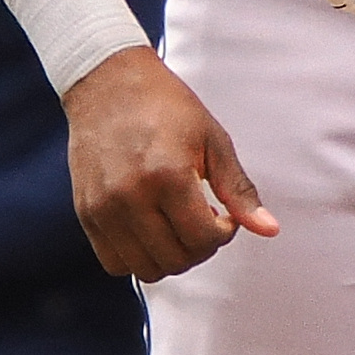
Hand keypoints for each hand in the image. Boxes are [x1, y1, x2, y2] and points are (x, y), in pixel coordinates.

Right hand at [62, 47, 279, 279]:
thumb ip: (238, 189)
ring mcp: (102, 210)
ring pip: (145, 269)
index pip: (202, 238)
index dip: (224, 234)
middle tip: (206, 220)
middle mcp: (129, 198)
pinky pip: (114, 263)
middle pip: (175, 259)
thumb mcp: (213, 140)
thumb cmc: (166, 107)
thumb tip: (269, 230)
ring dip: (171, 257)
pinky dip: (139, 258)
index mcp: (167, 176)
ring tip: (179, 223)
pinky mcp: (85, 214)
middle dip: (201, 248)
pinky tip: (154, 229)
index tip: (225, 216)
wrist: (110, 85)